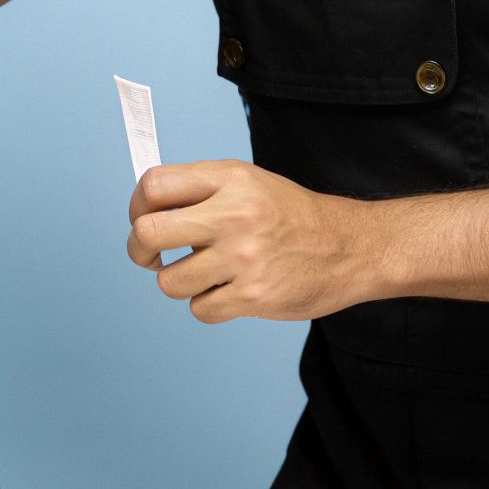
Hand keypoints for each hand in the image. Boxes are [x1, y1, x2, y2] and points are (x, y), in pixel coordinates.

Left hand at [125, 159, 379, 322]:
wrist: (352, 246)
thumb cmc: (291, 216)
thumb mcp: (247, 182)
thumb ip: (199, 191)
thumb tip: (144, 211)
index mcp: (229, 179)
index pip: (154, 186)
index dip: (137, 207)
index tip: (144, 220)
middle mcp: (234, 214)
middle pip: (148, 233)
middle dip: (140, 251)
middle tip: (152, 257)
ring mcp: (243, 257)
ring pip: (169, 281)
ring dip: (180, 283)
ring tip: (206, 275)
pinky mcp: (253, 295)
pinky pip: (199, 309)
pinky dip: (209, 305)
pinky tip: (231, 291)